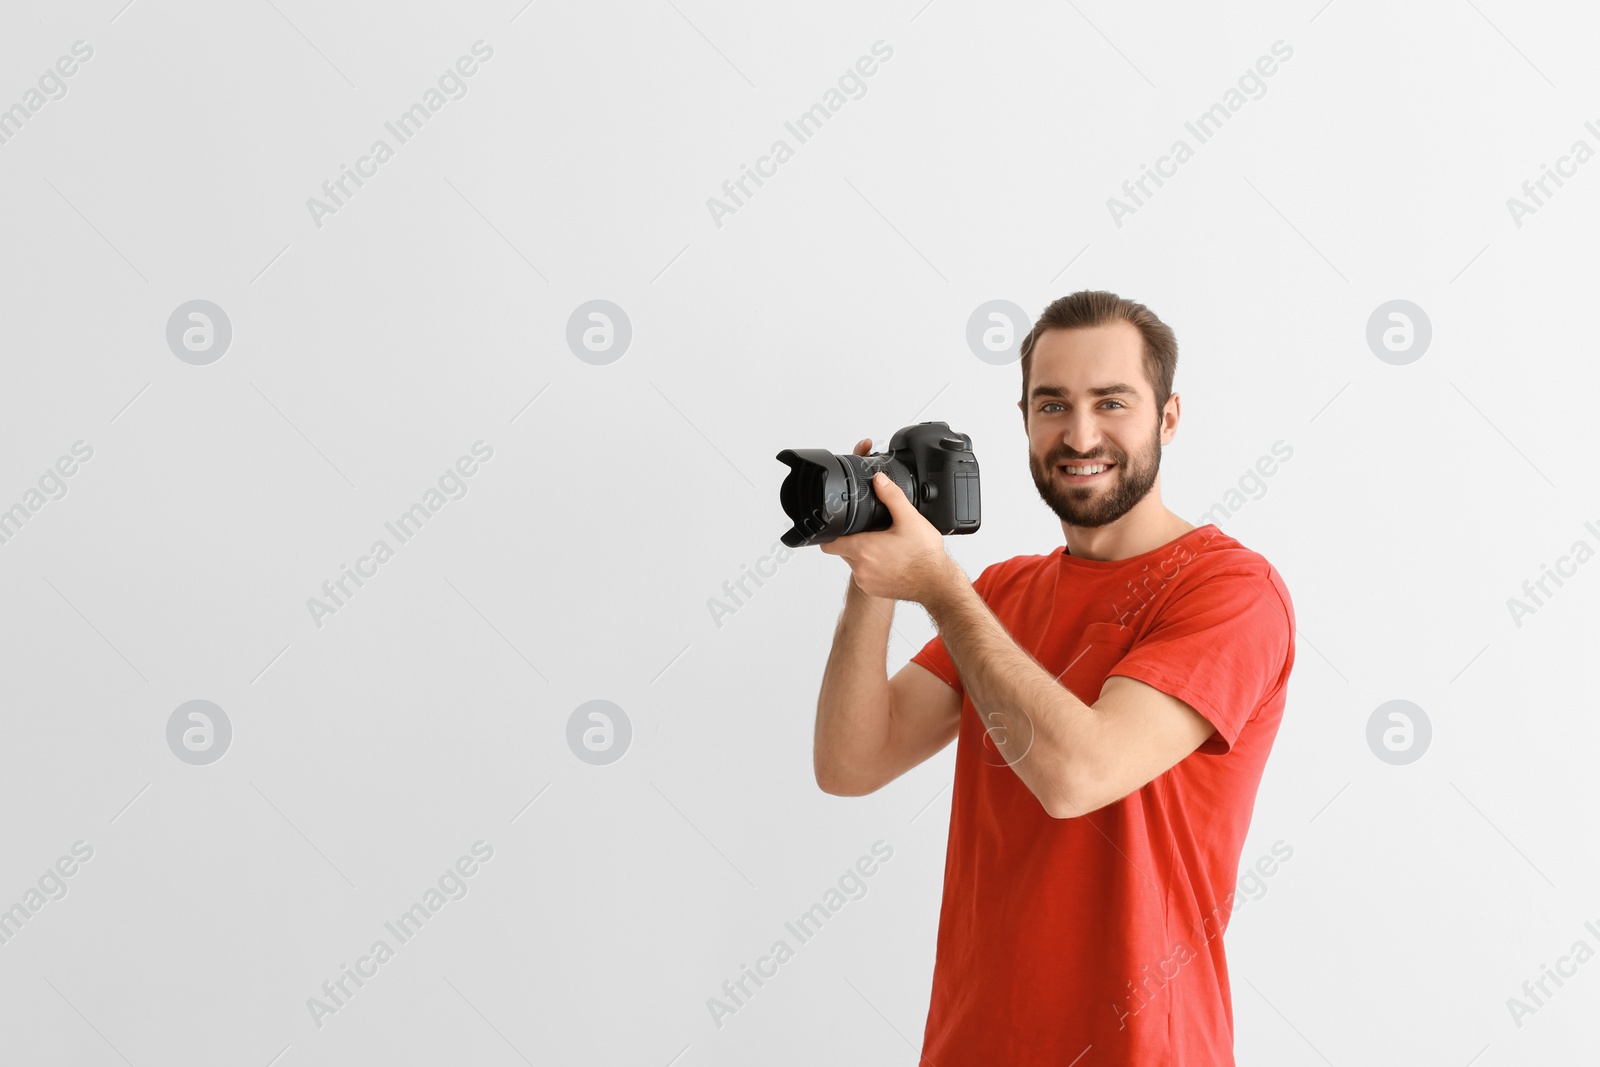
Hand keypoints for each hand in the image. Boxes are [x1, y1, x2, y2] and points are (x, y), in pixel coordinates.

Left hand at [819, 438, 960, 603]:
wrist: (937, 584)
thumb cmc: (925, 556)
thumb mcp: (910, 519)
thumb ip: (892, 496)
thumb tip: (879, 480)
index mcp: (863, 549)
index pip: (829, 543)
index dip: (832, 533)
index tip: (841, 526)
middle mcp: (860, 568)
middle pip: (843, 550)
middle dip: (854, 540)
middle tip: (873, 533)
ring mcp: (866, 582)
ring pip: (854, 563)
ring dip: (864, 554)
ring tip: (884, 546)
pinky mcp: (873, 590)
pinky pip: (864, 576)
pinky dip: (872, 568)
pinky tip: (889, 560)